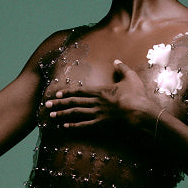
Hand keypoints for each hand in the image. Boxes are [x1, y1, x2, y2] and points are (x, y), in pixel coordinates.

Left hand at [44, 59, 158, 130]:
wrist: (140, 113)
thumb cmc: (136, 96)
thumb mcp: (130, 77)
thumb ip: (122, 68)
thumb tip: (117, 61)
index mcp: (100, 91)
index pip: (80, 91)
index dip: (67, 92)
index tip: (57, 93)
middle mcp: (95, 102)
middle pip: (73, 102)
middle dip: (59, 103)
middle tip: (46, 105)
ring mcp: (97, 114)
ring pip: (75, 114)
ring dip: (62, 115)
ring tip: (51, 116)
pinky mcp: (101, 125)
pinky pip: (84, 126)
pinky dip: (73, 126)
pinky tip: (65, 127)